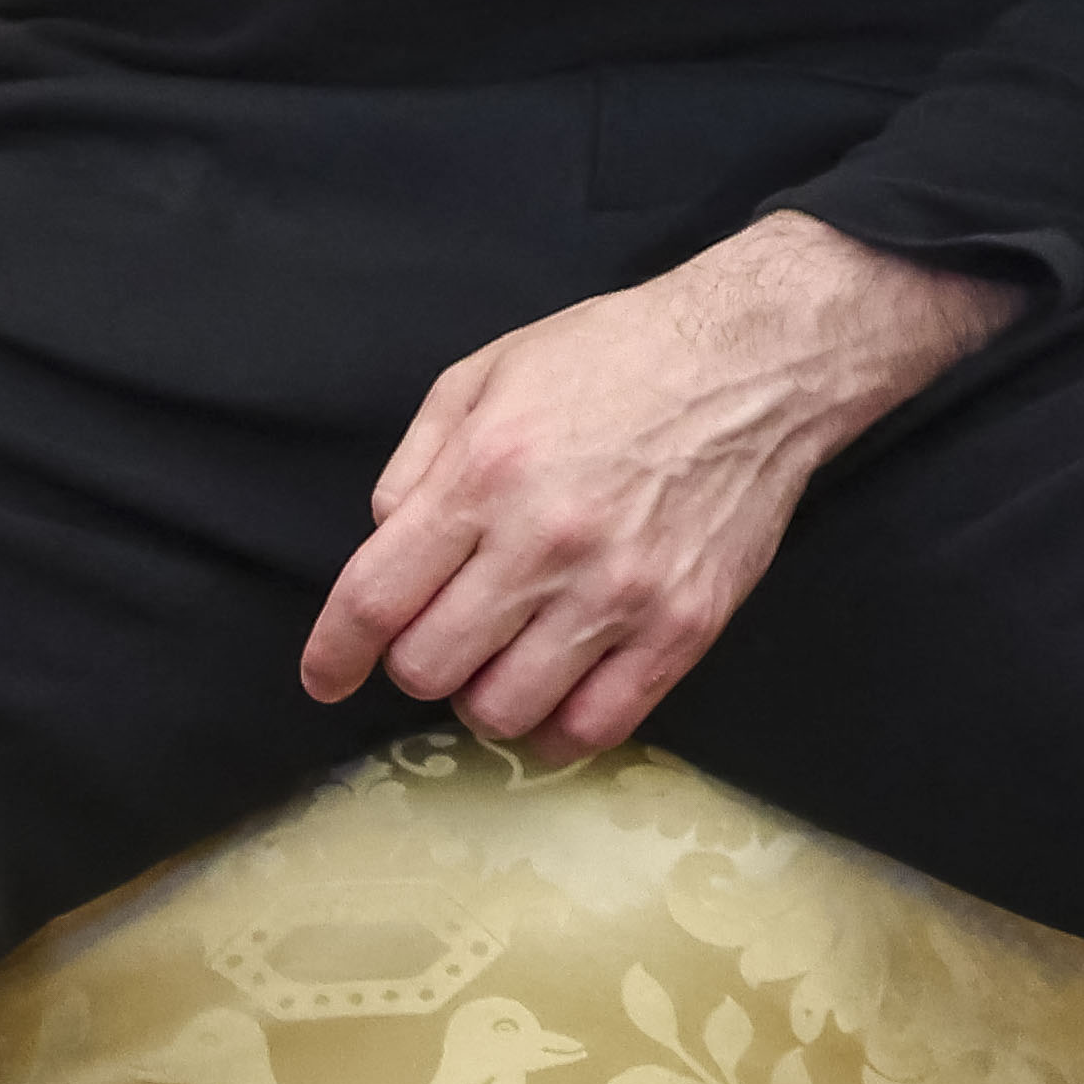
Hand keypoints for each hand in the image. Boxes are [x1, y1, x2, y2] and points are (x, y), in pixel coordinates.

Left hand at [293, 212, 1018, 760]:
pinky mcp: (683, 627)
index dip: (331, 654)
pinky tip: (557, 692)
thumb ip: (418, 460)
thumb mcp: (489, 371)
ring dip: (484, 696)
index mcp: (486, 472)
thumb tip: (382, 545)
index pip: (374, 600)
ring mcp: (619, 593)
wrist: (759, 360)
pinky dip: (556, 728)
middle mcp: (545, 542)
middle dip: (417, 660)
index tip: (325, 677)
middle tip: (446, 632)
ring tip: (506, 658)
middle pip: (428, 668)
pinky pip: (593, 728)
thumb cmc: (616, 355)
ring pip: (501, 712)